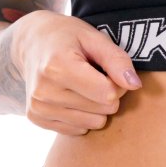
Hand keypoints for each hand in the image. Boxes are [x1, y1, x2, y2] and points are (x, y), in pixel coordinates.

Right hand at [9, 11, 140, 134]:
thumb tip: (134, 85)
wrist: (31, 43)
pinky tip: (71, 96)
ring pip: (92, 123)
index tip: (108, 70)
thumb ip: (116, 60)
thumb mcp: (93, 37)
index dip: (117, 83)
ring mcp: (38, 107)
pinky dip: (81, 115)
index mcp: (58, 66)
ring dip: (95, 107)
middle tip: (95, 76)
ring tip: (82, 85)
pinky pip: (77, 130)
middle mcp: (45, 90)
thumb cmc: (67, 37)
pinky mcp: (36, 118)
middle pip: (102, 110)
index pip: (108, 94)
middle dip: (107, 95)